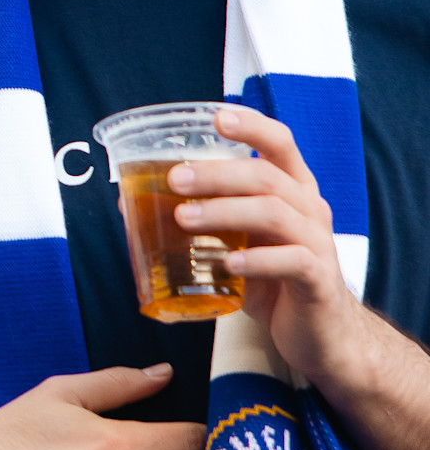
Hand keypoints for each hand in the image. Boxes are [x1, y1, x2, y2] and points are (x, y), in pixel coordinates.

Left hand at [169, 106, 364, 385]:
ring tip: (184, 219)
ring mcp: (318, 242)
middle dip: (216, 173)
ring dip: (224, 212)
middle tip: (174, 180)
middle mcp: (309, 208)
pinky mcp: (318, 280)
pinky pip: (291, 261)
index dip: (251, 126)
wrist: (320, 332)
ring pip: (275, 213)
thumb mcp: (235, 240)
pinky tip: (227, 263)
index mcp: (291, 188)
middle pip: (266, 176)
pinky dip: (256, 260)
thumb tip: (130, 201)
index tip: (217, 117)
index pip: (279, 142)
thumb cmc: (271, 276)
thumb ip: (197, 217)